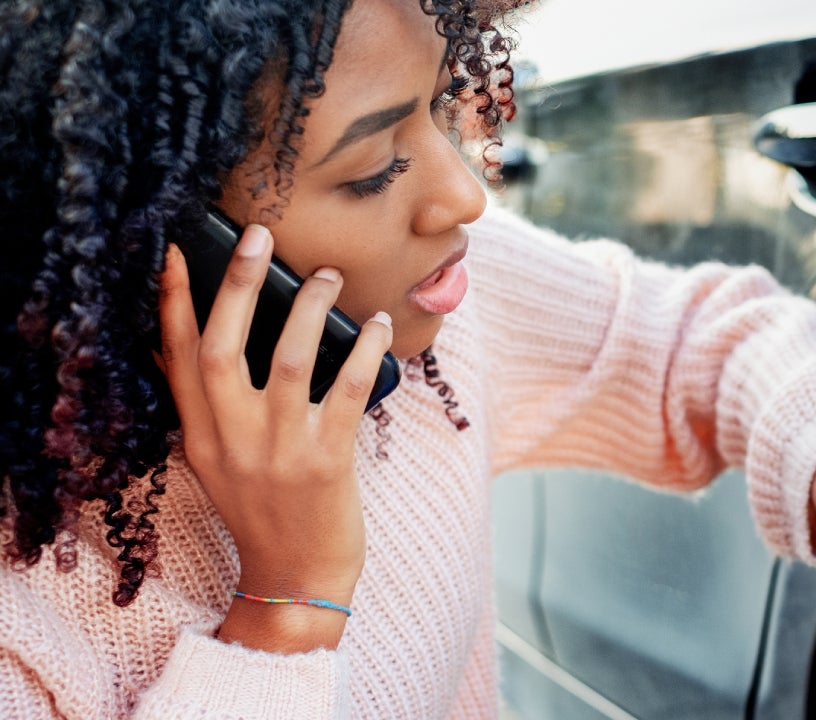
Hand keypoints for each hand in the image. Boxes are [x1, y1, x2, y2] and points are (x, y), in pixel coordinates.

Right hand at [156, 225, 392, 650]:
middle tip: (259, 235)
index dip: (175, 302)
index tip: (177, 252)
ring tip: (329, 275)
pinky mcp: (327, 463)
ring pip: (290, 360)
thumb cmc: (264, 513)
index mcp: (200, 437)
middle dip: (237, 285)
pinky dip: (365, 352)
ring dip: (310, 309)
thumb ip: (214, 409)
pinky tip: (378, 326)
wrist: (295, 581)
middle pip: (222, 347)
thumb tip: (212, 343)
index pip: (177, 358)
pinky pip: (348, 392)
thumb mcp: (219, 463)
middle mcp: (231, 441)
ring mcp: (279, 452)